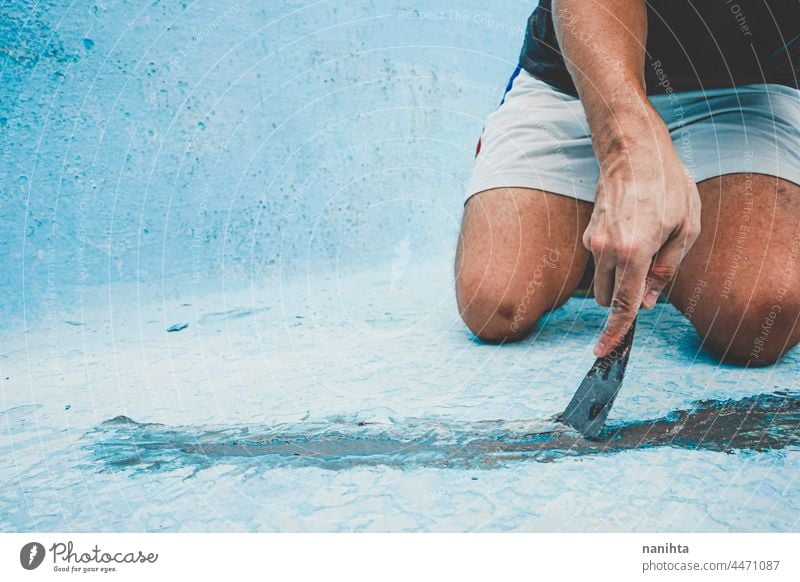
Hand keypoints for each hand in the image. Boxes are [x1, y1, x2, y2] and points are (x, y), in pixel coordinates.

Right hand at [584, 113, 700, 356]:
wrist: (632, 151)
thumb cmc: (667, 186)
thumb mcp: (685, 229)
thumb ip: (666, 272)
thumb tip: (648, 303)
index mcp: (634, 252)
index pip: (623, 305)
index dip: (615, 333)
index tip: (604, 352)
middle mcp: (606, 251)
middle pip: (609, 298)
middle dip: (626, 299)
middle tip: (651, 276)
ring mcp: (593, 242)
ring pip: (603, 281)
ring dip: (621, 278)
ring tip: (647, 242)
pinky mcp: (588, 234)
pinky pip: (601, 262)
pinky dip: (615, 261)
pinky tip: (635, 230)